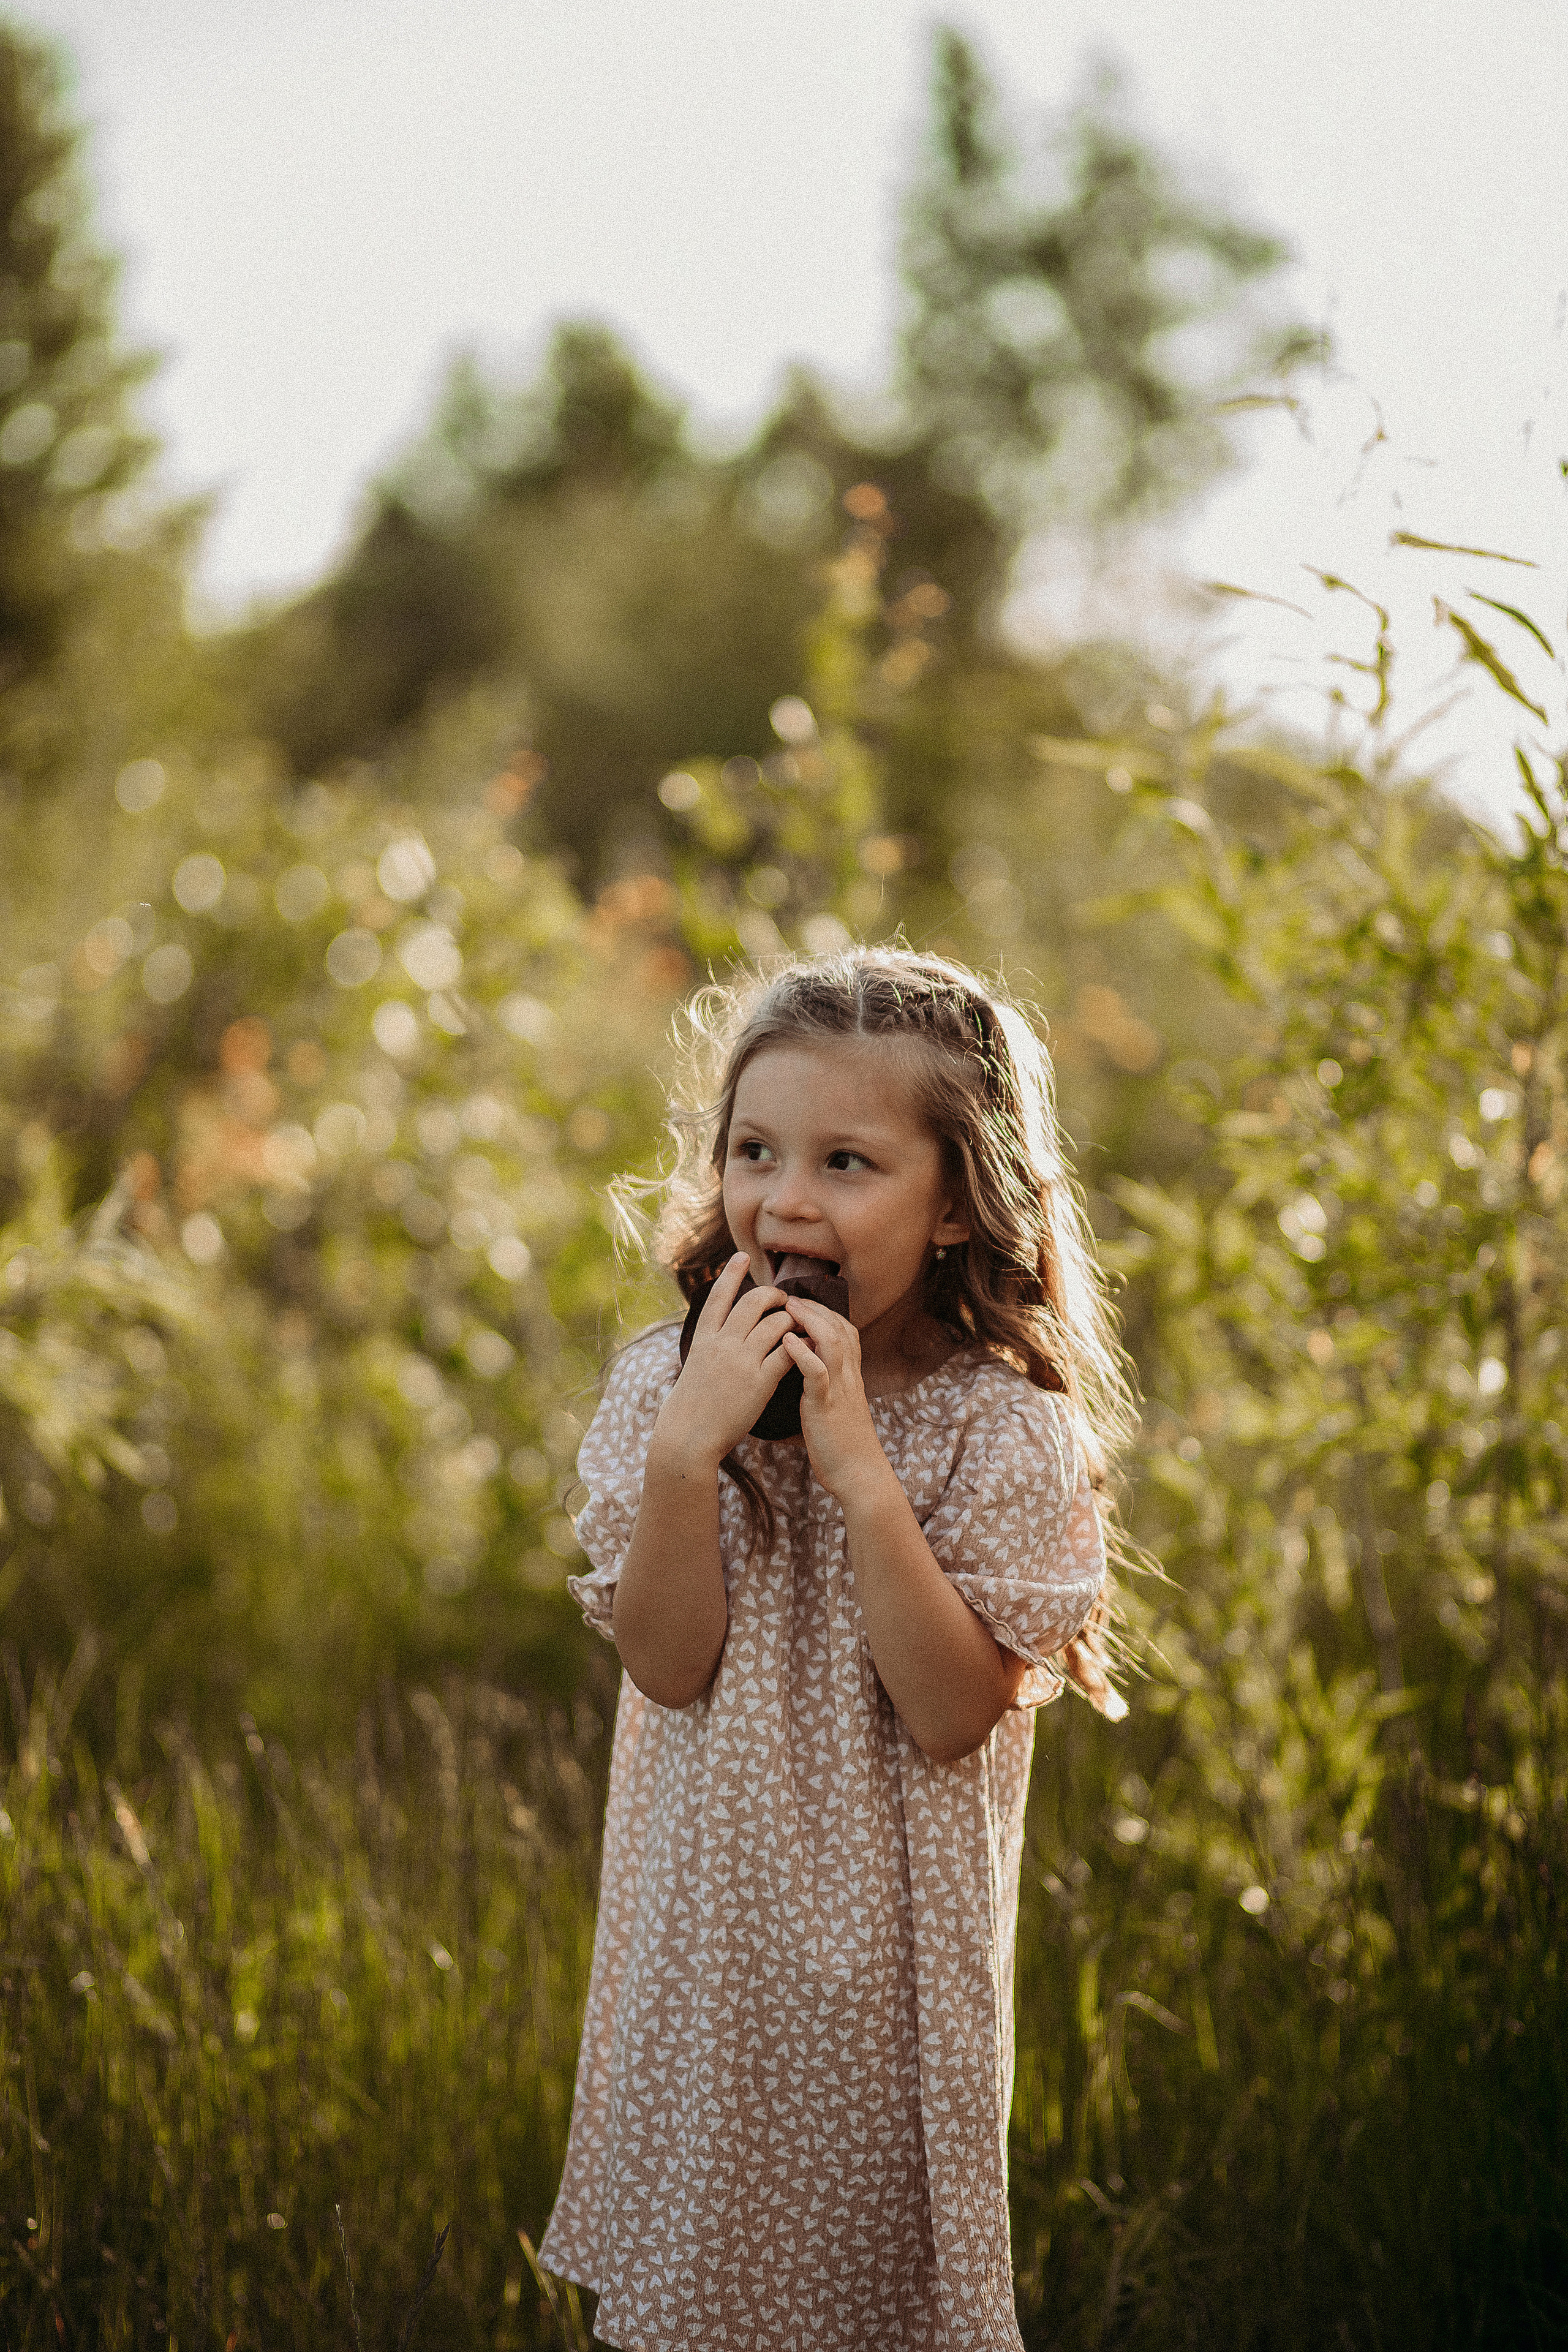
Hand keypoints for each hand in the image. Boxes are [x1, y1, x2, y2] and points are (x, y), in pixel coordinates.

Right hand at [653, 1254, 791, 1466]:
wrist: (688, 1436)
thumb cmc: (689, 1407)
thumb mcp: (693, 1366)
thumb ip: (709, 1347)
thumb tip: (718, 1334)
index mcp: (703, 1339)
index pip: (718, 1297)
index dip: (730, 1274)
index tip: (741, 1257)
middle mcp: (722, 1344)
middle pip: (753, 1302)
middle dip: (774, 1294)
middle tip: (783, 1299)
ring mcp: (741, 1361)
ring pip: (776, 1323)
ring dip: (792, 1318)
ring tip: (800, 1322)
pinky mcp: (760, 1381)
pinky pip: (788, 1352)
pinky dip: (802, 1344)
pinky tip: (810, 1344)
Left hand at [779, 1297, 895, 1508]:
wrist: (859, 1476)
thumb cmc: (842, 1446)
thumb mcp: (837, 1407)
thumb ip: (826, 1387)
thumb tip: (807, 1373)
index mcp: (851, 1377)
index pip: (845, 1331)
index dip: (826, 1312)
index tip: (803, 1302)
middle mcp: (849, 1377)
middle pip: (840, 1328)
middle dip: (816, 1308)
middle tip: (790, 1296)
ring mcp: (840, 1390)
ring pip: (832, 1343)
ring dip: (810, 1321)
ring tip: (788, 1308)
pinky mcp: (826, 1407)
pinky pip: (817, 1373)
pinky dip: (803, 1354)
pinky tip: (787, 1342)